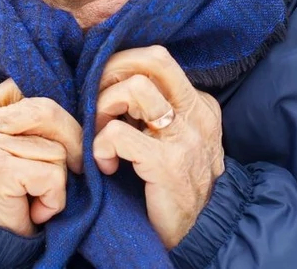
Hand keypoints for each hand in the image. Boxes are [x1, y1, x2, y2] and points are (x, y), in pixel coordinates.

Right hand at [0, 78, 83, 235]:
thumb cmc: (10, 186)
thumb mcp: (18, 141)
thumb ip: (36, 117)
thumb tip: (85, 102)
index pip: (36, 88)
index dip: (61, 116)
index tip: (61, 140)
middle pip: (49, 111)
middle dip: (72, 142)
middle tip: (73, 169)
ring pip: (55, 148)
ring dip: (58, 179)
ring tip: (37, 193)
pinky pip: (51, 175)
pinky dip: (54, 198)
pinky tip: (36, 208)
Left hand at [93, 46, 224, 248]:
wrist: (196, 238)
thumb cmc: (170, 186)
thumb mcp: (170, 140)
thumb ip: (151, 111)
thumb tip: (109, 81)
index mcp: (199, 105)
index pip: (157, 60)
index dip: (121, 69)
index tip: (104, 93)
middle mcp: (198, 115)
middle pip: (153, 59)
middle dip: (112, 71)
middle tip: (97, 100)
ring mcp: (186, 138)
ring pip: (135, 88)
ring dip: (104, 108)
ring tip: (100, 134)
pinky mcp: (168, 163)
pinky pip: (118, 134)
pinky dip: (100, 147)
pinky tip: (105, 166)